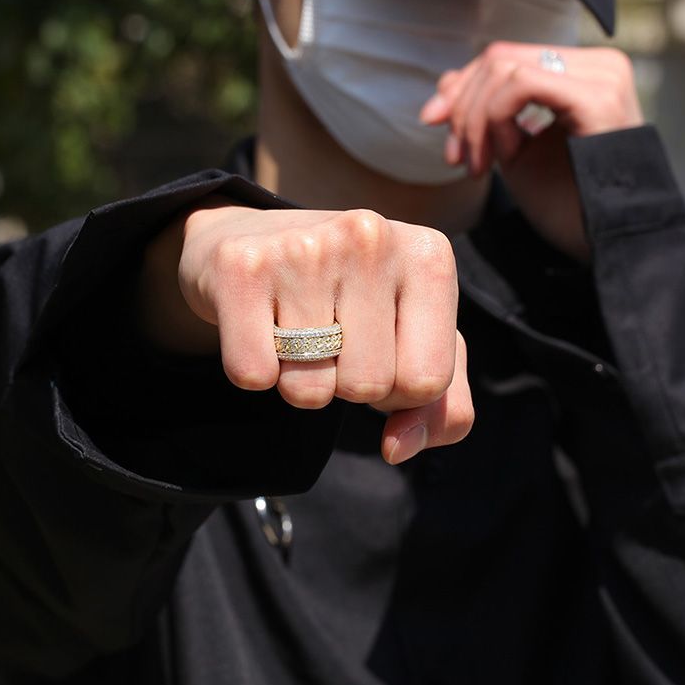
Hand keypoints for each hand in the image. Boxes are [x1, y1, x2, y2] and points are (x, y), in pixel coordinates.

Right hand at [141, 200, 473, 464]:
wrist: (254, 236)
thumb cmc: (349, 298)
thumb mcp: (415, 340)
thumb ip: (443, 408)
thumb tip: (397, 447)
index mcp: (428, 255)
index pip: (428, 381)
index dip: (399, 391)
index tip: (379, 352)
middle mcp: (370, 237)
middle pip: (368, 386)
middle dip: (346, 383)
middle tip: (331, 339)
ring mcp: (303, 248)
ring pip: (308, 391)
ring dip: (300, 380)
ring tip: (296, 328)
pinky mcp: (241, 267)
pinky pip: (254, 376)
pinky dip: (255, 372)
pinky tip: (260, 326)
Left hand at [419, 42, 643, 260]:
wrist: (602, 242)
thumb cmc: (561, 203)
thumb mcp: (511, 150)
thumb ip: (484, 112)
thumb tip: (446, 81)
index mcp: (579, 74)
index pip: (503, 59)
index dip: (460, 90)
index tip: (431, 124)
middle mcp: (596, 65)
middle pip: (498, 59)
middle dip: (462, 110)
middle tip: (456, 160)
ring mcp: (601, 77)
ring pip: (504, 67)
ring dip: (476, 121)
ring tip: (481, 167)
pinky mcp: (598, 98)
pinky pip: (522, 84)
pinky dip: (497, 118)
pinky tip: (506, 157)